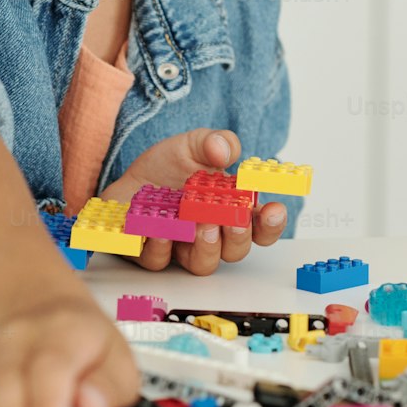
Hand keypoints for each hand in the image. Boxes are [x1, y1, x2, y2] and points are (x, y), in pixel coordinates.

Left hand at [97, 127, 287, 275]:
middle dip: (238, 238)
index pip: (261, 228)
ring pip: (202, 264)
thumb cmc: (170, 165)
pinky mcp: (149, 252)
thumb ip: (216, 142)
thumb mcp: (195, 144)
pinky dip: (160, 248)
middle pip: (235, 251)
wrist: (132, 176)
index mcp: (230, 211)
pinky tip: (161, 231)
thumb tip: (223, 151)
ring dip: (206, 248)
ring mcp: (182, 248)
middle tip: (232, 221)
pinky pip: (158, 261)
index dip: (271, 224)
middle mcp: (211, 235)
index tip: (274, 210)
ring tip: (201, 227)